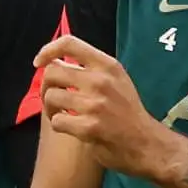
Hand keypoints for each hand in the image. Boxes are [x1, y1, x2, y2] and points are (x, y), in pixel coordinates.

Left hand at [35, 35, 175, 179]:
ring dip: (49, 108)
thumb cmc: (128, 112)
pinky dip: (58, 125)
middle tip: (53, 98)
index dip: (48, 50)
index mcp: (108, 65)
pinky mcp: (89, 127)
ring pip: (51, 97)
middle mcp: (101, 81)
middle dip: (46, 86)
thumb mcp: (117, 80)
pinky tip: (69, 126)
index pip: (69, 43)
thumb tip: (55, 60)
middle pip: (52, 72)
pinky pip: (57, 121)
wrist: (148, 144)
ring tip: (60, 114)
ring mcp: (95, 104)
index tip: (39, 62)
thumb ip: (91, 69)